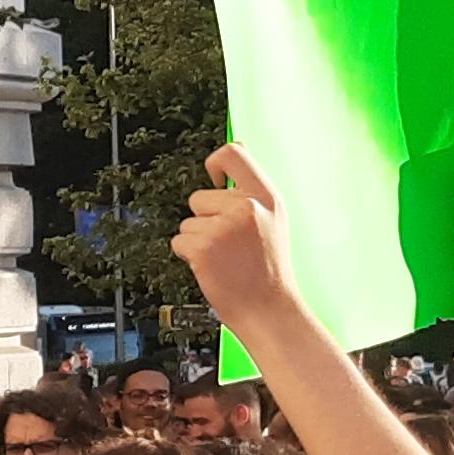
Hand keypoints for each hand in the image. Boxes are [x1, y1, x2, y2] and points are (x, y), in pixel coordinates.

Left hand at [173, 144, 297, 331]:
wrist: (270, 310)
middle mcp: (247, 207)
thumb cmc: (268, 268)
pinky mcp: (203, 247)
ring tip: (225, 259)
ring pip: (187, 222)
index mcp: (267, 197)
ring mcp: (224, 227)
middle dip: (204, 220)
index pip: (233, 153)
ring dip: (198, 241)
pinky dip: (189, 256)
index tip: (214, 179)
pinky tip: (214, 268)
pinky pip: (179, 241)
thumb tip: (238, 144)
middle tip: (229, 245)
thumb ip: (252, 186)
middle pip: (199, 197)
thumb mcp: (274, 219)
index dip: (215, 162)